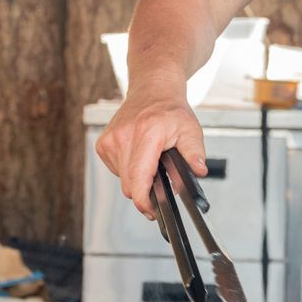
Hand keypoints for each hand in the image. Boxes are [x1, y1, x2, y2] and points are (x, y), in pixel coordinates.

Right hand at [95, 84, 206, 216]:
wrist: (152, 90)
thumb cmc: (171, 110)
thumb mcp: (190, 129)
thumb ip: (194, 152)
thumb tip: (198, 171)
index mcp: (146, 133)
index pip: (138, 176)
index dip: (143, 200)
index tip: (151, 210)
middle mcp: (124, 136)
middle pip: (129, 184)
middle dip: (145, 191)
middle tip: (161, 185)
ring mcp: (110, 140)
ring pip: (122, 179)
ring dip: (137, 179)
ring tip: (151, 162)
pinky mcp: (103, 144)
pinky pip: (116, 170)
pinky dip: (128, 170)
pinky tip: (139, 156)